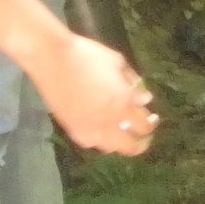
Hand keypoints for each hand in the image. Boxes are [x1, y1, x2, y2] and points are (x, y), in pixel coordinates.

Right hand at [31, 32, 156, 154]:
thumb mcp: (118, 63)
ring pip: (110, 148)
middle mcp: (108, 122)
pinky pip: (90, 143)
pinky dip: (99, 140)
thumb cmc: (88, 55)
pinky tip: (100, 131)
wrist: (52, 59)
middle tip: (142, 133)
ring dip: (120, 142)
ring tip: (121, 132)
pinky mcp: (70, 128)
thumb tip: (144, 99)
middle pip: (130, 146)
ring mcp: (88, 128)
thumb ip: (133, 82)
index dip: (151, 124)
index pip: (144, 126)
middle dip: (141, 143)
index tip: (152, 117)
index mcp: (122, 104)